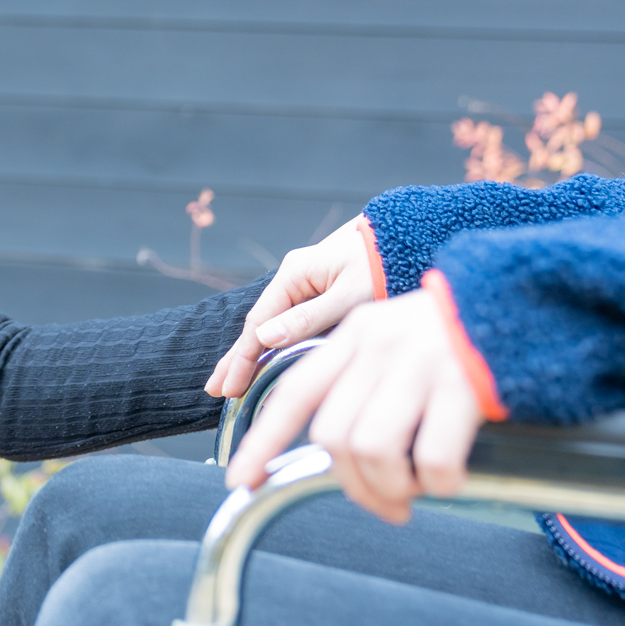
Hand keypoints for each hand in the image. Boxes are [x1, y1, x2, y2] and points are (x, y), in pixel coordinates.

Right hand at [205, 215, 381, 398]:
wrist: (409, 236)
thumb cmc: (384, 264)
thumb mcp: (350, 294)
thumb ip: (309, 317)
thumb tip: (265, 338)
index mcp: (294, 275)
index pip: (259, 323)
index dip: (242, 358)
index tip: (229, 387)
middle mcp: (294, 279)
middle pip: (258, 325)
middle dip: (236, 358)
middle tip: (216, 389)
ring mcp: (306, 286)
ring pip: (272, 326)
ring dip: (252, 354)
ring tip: (233, 381)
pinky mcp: (321, 294)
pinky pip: (289, 324)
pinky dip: (274, 346)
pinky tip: (267, 361)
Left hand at [223, 289, 484, 522]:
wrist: (520, 303)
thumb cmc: (454, 339)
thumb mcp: (392, 343)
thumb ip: (360, 384)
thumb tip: (339, 457)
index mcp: (353, 336)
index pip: (293, 392)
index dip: (263, 440)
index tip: (241, 478)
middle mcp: (378, 347)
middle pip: (332, 435)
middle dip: (352, 484)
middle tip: (383, 504)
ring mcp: (419, 364)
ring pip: (371, 449)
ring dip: (390, 488)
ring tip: (414, 493)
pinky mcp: (462, 387)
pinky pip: (432, 458)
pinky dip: (437, 484)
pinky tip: (448, 480)